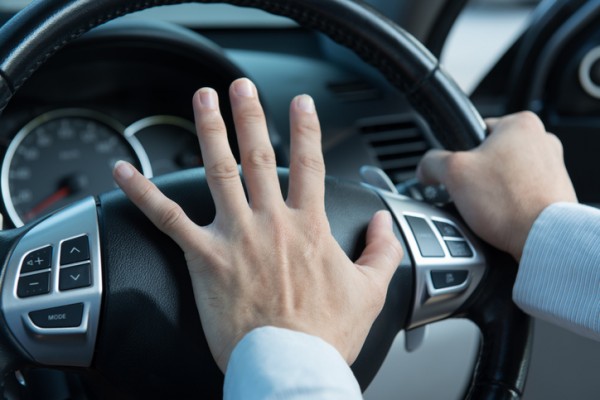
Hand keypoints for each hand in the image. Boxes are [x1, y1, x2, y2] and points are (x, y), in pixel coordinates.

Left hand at [113, 78, 402, 371]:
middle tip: (241, 87)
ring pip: (219, 170)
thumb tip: (384, 224)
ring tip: (203, 101)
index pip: (310, 164)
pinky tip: (124, 171)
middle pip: (259, 156)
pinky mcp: (205, 258)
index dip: (307, 129)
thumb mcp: (371, 290)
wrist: (292, 366)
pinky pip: (168, 218)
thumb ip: (383, 250)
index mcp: (309, 227)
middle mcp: (271, 222)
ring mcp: (236, 236)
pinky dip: (143, 192)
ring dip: (210, 131)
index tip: (301, 104)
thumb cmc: (326, 334)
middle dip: (250, 115)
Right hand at [417, 111, 576, 260]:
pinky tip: (503, 216)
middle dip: (477, 175)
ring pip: (506, 176)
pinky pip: (521, 194)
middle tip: (470, 193)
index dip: (459, 154)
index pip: (475, 131)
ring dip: (494, 191)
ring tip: (489, 208)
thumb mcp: (453, 172)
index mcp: (521, 124)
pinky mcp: (556, 192)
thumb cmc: (509, 203)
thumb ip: (432, 161)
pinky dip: (510, 205)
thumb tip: (426, 168)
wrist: (543, 239)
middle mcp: (543, 140)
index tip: (456, 172)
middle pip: (490, 155)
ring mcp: (553, 167)